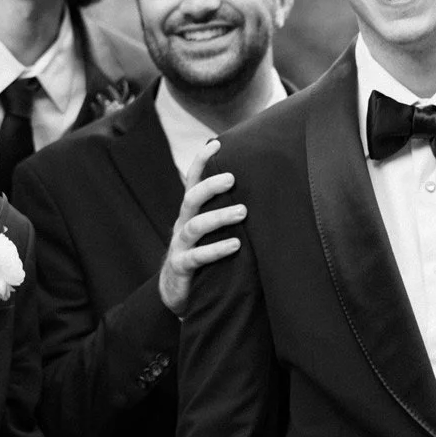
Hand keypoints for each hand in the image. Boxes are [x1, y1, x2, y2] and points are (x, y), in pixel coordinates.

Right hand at [157, 142, 245, 316]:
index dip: (201, 161)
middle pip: (191, 198)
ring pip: (194, 226)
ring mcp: (180, 245)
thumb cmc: (202, 253)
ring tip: (242, 212)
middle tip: (232, 178)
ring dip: (218, 217)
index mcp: (190, 212)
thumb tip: (259, 189)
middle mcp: (183, 224)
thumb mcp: (210, 230)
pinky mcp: (182, 267)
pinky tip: (236, 246)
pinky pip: (197, 257)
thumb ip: (225, 210)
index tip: (215, 144)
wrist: (177, 292)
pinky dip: (216, 250)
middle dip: (210, 186)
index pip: (193, 181)